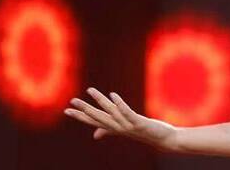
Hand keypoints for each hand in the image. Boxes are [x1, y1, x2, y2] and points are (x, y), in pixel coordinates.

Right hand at [65, 87, 179, 151]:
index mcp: (114, 128)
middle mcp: (118, 128)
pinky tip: (113, 95)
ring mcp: (128, 126)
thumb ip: (109, 131)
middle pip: (98, 118)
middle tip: (72, 101)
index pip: (93, 122)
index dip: (80, 116)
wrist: (162, 139)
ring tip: (90, 90)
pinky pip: (127, 113)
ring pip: (111, 113)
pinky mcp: (139, 123)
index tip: (67, 110)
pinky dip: (120, 104)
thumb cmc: (143, 133)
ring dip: (100, 101)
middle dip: (84, 109)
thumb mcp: (124, 131)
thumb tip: (95, 135)